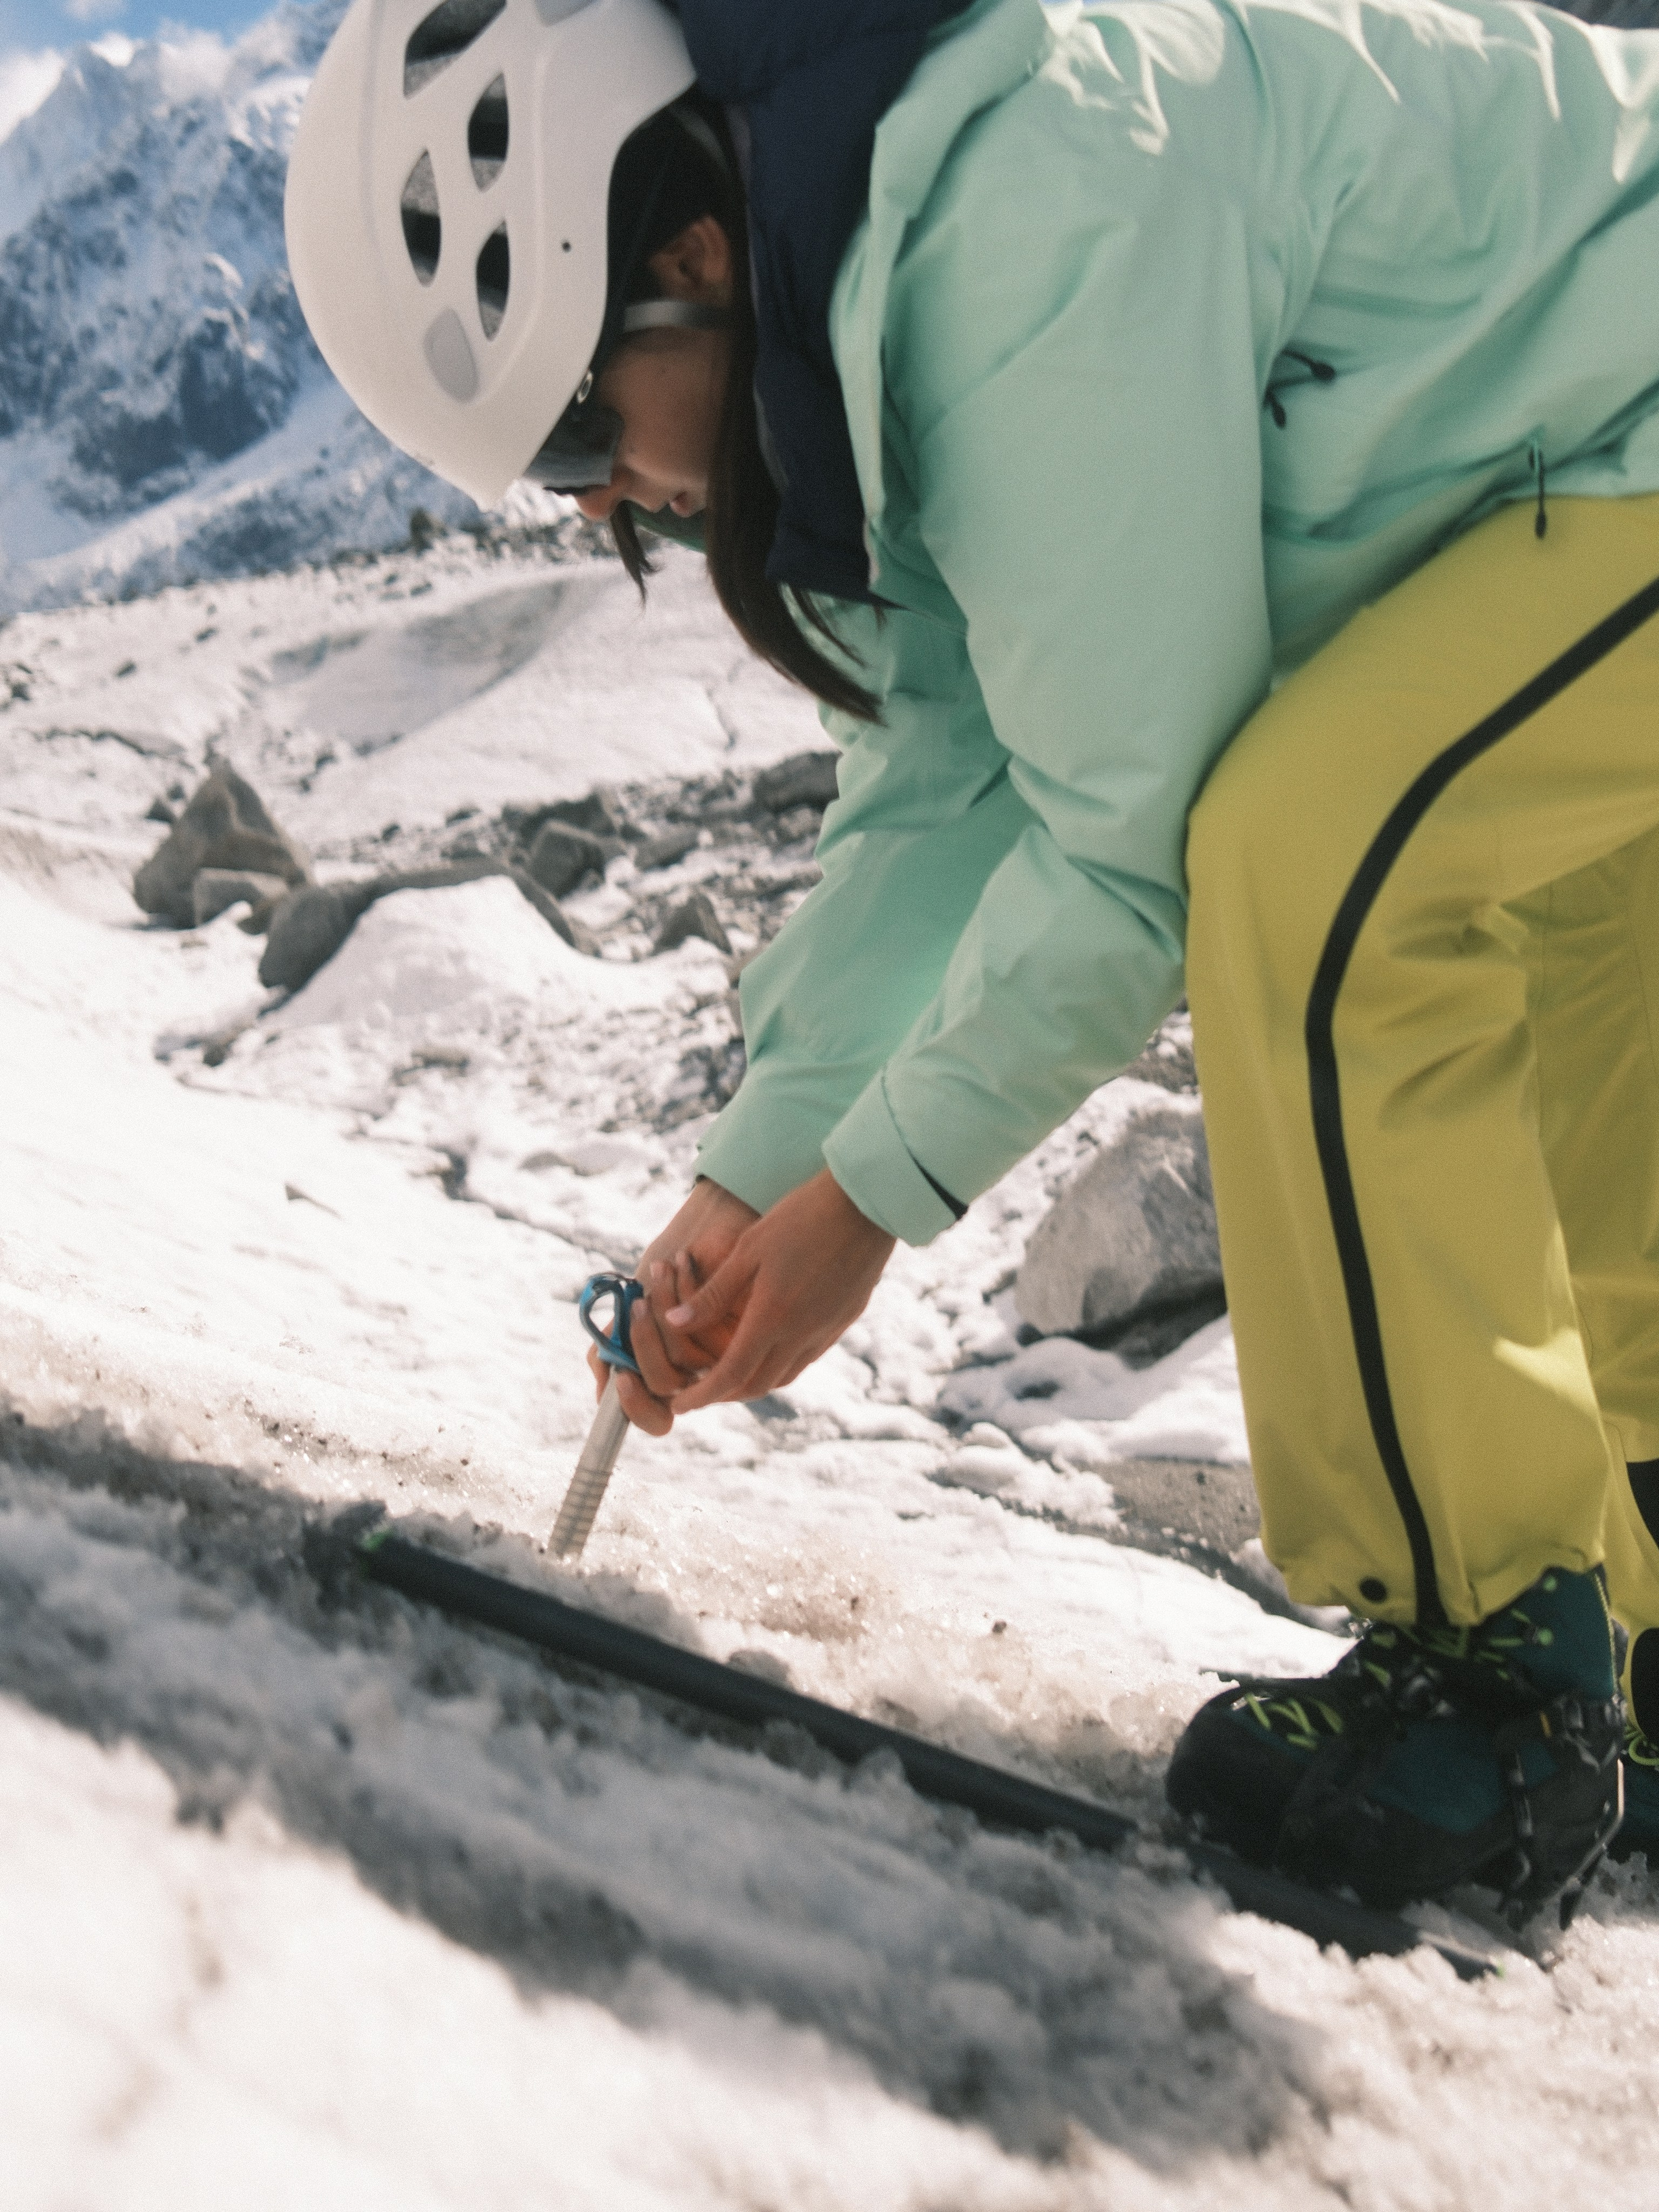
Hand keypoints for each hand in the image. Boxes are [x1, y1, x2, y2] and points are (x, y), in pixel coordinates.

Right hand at [586, 1178, 758, 1434]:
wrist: (714, 1220)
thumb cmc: (675, 1264)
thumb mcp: (638, 1303)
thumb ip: (619, 1342)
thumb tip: (604, 1381)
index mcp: (669, 1371)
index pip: (653, 1415)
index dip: (635, 1405)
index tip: (622, 1378)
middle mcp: (699, 1371)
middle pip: (663, 1384)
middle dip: (643, 1341)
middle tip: (638, 1304)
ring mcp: (723, 1353)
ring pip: (681, 1354)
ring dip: (663, 1304)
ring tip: (663, 1267)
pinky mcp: (745, 1329)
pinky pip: (701, 1324)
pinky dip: (683, 1290)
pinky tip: (684, 1262)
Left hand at [662, 1168, 895, 1413]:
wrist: (867, 1203)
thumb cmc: (801, 1216)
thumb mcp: (749, 1249)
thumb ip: (714, 1293)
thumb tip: (675, 1323)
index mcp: (773, 1317)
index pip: (731, 1375)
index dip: (702, 1395)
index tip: (679, 1404)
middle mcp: (803, 1334)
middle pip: (757, 1385)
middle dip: (724, 1395)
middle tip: (700, 1391)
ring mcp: (828, 1330)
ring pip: (784, 1375)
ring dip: (753, 1382)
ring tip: (730, 1372)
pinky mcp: (844, 1320)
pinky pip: (807, 1357)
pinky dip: (780, 1364)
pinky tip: (770, 1345)